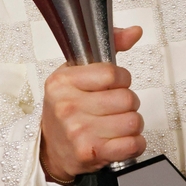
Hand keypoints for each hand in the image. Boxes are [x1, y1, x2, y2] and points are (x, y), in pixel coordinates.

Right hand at [40, 26, 144, 181]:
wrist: (51, 149)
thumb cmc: (66, 109)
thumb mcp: (76, 73)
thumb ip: (109, 48)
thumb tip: (134, 32)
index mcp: (63, 82)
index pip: (113, 73)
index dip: (122, 79)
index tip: (115, 84)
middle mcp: (68, 107)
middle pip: (127, 98)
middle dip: (128, 103)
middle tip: (115, 107)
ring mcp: (79, 132)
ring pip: (133, 121)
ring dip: (132, 123)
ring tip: (118, 124)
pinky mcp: (91, 153)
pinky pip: (133, 144)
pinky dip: (134, 143)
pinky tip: (121, 140)